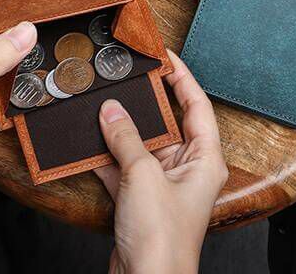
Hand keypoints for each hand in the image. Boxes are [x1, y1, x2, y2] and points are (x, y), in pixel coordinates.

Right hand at [95, 50, 227, 273]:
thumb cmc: (163, 239)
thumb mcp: (144, 176)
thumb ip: (126, 138)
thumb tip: (112, 111)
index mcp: (205, 158)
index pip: (197, 105)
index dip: (183, 77)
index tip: (166, 56)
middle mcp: (188, 168)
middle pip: (169, 121)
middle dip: (148, 100)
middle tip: (131, 75)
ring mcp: (164, 182)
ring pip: (143, 143)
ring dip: (123, 128)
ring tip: (105, 102)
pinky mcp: (142, 197)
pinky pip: (126, 165)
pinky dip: (108, 154)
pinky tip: (90, 141)